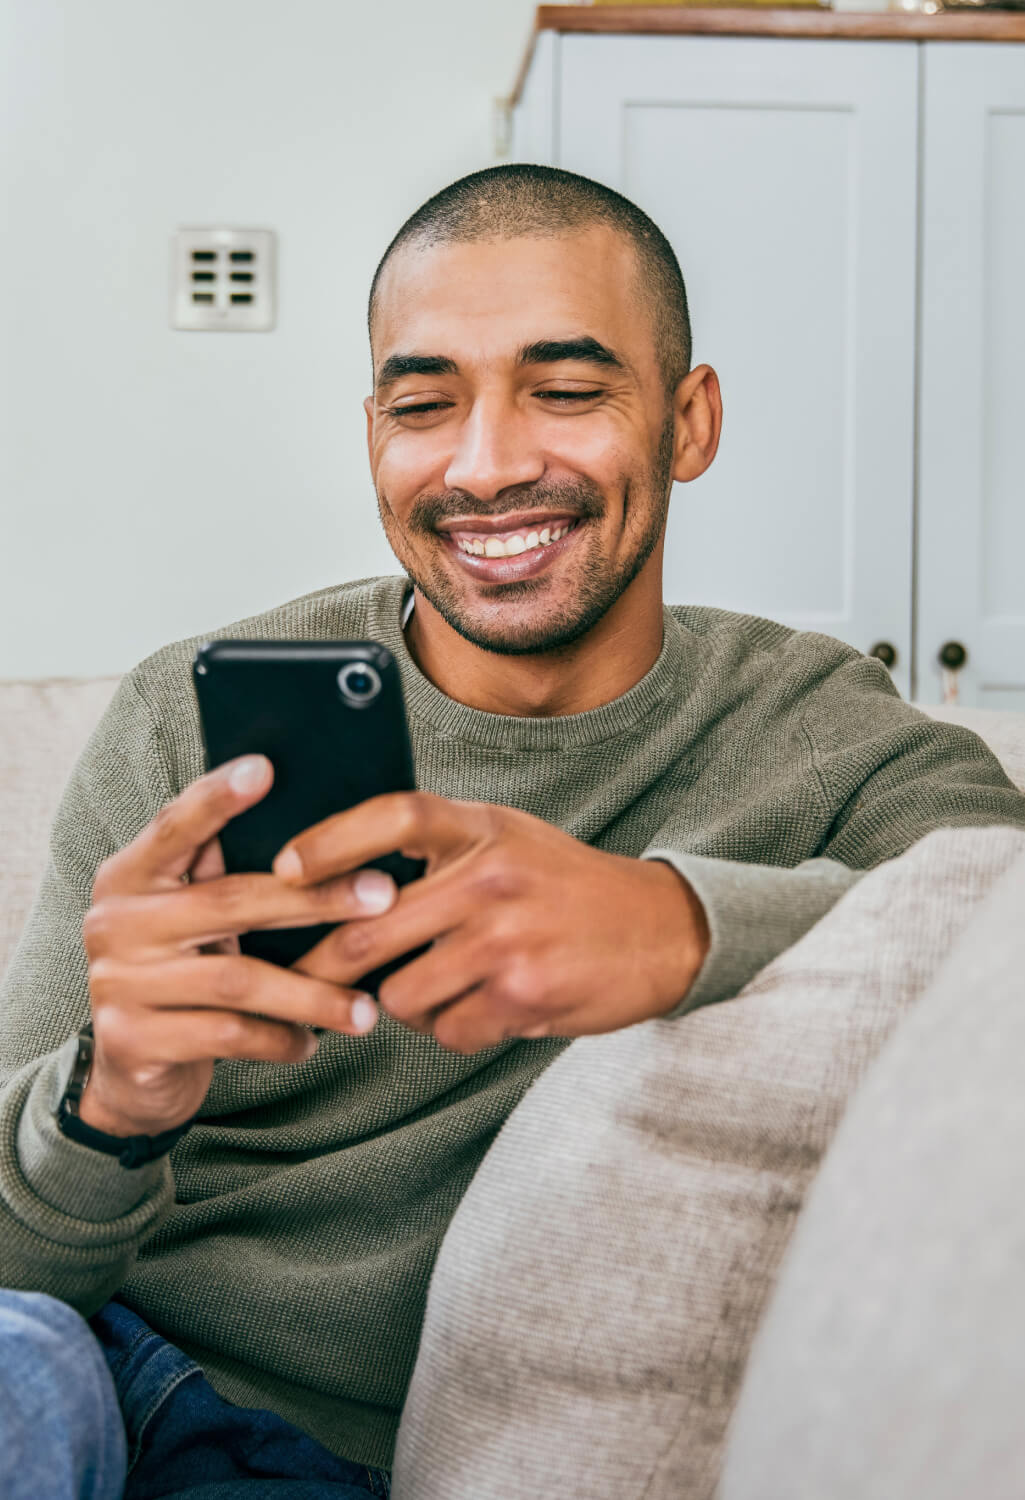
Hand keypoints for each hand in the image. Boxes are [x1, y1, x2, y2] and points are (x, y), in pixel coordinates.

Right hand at [80, 755, 397, 1136]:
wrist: (129, 1074)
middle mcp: (114, 922)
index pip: (174, 826)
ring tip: (365, 1009)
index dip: (218, 797)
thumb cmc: (183, 975)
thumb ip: (222, 877)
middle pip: (229, 901)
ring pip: (238, 980)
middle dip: (317, 898)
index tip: (266, 767)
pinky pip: (226, 1035)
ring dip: (312, 994)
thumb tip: (323, 831)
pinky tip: (310, 1043)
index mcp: (129, 876)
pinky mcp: (132, 1041)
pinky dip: (278, 1039)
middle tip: (384, 895)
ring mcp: (117, 983)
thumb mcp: (192, 921)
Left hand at [275, 793, 709, 1054]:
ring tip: (441, 988)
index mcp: (482, 828)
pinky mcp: (525, 994)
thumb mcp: (507, 840)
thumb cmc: (564, 886)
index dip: (331, 840)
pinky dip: (455, 1030)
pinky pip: (449, 1031)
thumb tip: (341, 884)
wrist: (660, 929)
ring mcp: (507, 938)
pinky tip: (487, 1009)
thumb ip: (439, 850)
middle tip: (302, 981)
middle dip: (324, 967)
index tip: (284, 867)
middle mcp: (491, 876)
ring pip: (402, 994)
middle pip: (370, 927)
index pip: (394, 815)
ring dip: (405, 1005)